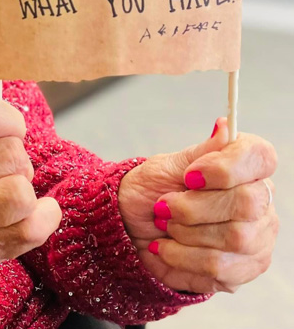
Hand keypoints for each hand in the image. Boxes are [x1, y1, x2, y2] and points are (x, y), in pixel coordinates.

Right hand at [0, 95, 61, 283]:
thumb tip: (16, 120)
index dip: (7, 117)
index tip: (8, 129)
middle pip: (11, 153)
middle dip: (16, 158)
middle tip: (1, 168)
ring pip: (22, 192)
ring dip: (24, 188)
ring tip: (8, 191)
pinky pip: (32, 229)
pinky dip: (44, 216)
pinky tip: (33, 211)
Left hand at [118, 118, 277, 293]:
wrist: (132, 227)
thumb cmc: (151, 190)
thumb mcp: (167, 166)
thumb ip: (201, 151)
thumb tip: (225, 125)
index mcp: (244, 167)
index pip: (260, 157)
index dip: (226, 167)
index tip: (190, 175)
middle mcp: (260, 201)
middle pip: (248, 202)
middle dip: (194, 206)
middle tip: (164, 205)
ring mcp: (257, 237)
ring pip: (236, 237)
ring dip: (186, 232)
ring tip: (165, 225)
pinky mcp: (244, 268)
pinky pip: (220, 266)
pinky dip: (183, 256)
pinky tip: (166, 247)